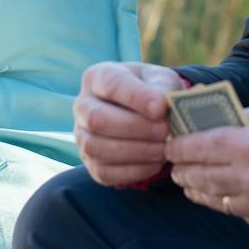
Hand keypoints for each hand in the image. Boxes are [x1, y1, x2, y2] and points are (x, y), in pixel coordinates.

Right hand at [74, 61, 186, 185]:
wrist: (147, 114)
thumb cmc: (153, 91)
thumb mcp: (161, 79)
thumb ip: (162, 88)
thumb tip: (161, 106)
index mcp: (98, 76)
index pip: (111, 84)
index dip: (136, 97)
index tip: (161, 108)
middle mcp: (83, 105)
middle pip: (97, 119)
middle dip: (135, 128)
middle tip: (165, 131)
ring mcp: (83, 136)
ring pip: (97, 148)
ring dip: (135, 152)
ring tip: (163, 149)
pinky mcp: (90, 163)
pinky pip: (104, 172)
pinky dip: (133, 171)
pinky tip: (155, 164)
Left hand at [165, 100, 248, 236]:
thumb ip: (244, 118)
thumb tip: (214, 121)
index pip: (196, 148)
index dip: (177, 146)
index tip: (169, 143)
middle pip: (199, 178)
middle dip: (184, 170)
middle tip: (176, 164)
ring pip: (216, 201)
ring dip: (201, 190)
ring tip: (194, 181)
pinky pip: (242, 215)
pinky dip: (232, 203)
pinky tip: (230, 194)